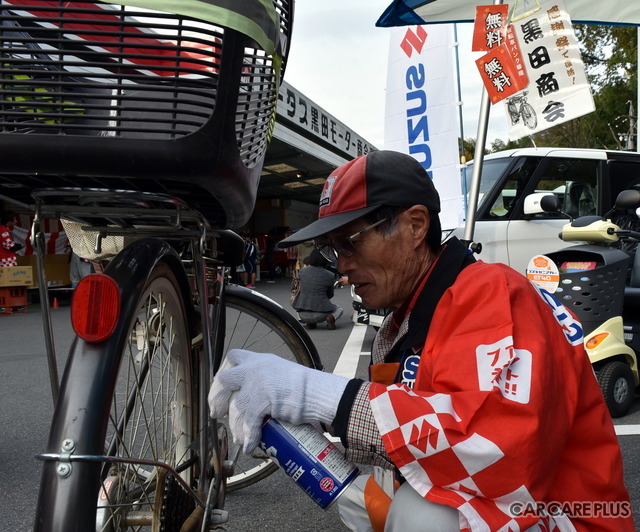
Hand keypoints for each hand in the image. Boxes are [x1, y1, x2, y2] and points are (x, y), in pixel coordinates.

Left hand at [208, 349, 348, 453]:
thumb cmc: (304, 387)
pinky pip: (249, 423)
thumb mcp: (279, 373)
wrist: (317, 392)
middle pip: (224, 380)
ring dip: (235, 426)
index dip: (223, 372)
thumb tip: (249, 399)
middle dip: (216, 398)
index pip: (233, 356)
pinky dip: (248, 438)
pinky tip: (249, 446)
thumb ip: (263, 379)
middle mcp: (255, 368)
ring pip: (236, 407)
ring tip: (239, 438)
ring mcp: (257, 384)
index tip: (221, 387)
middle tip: (217, 413)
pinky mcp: (262, 401)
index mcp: (260, 359)